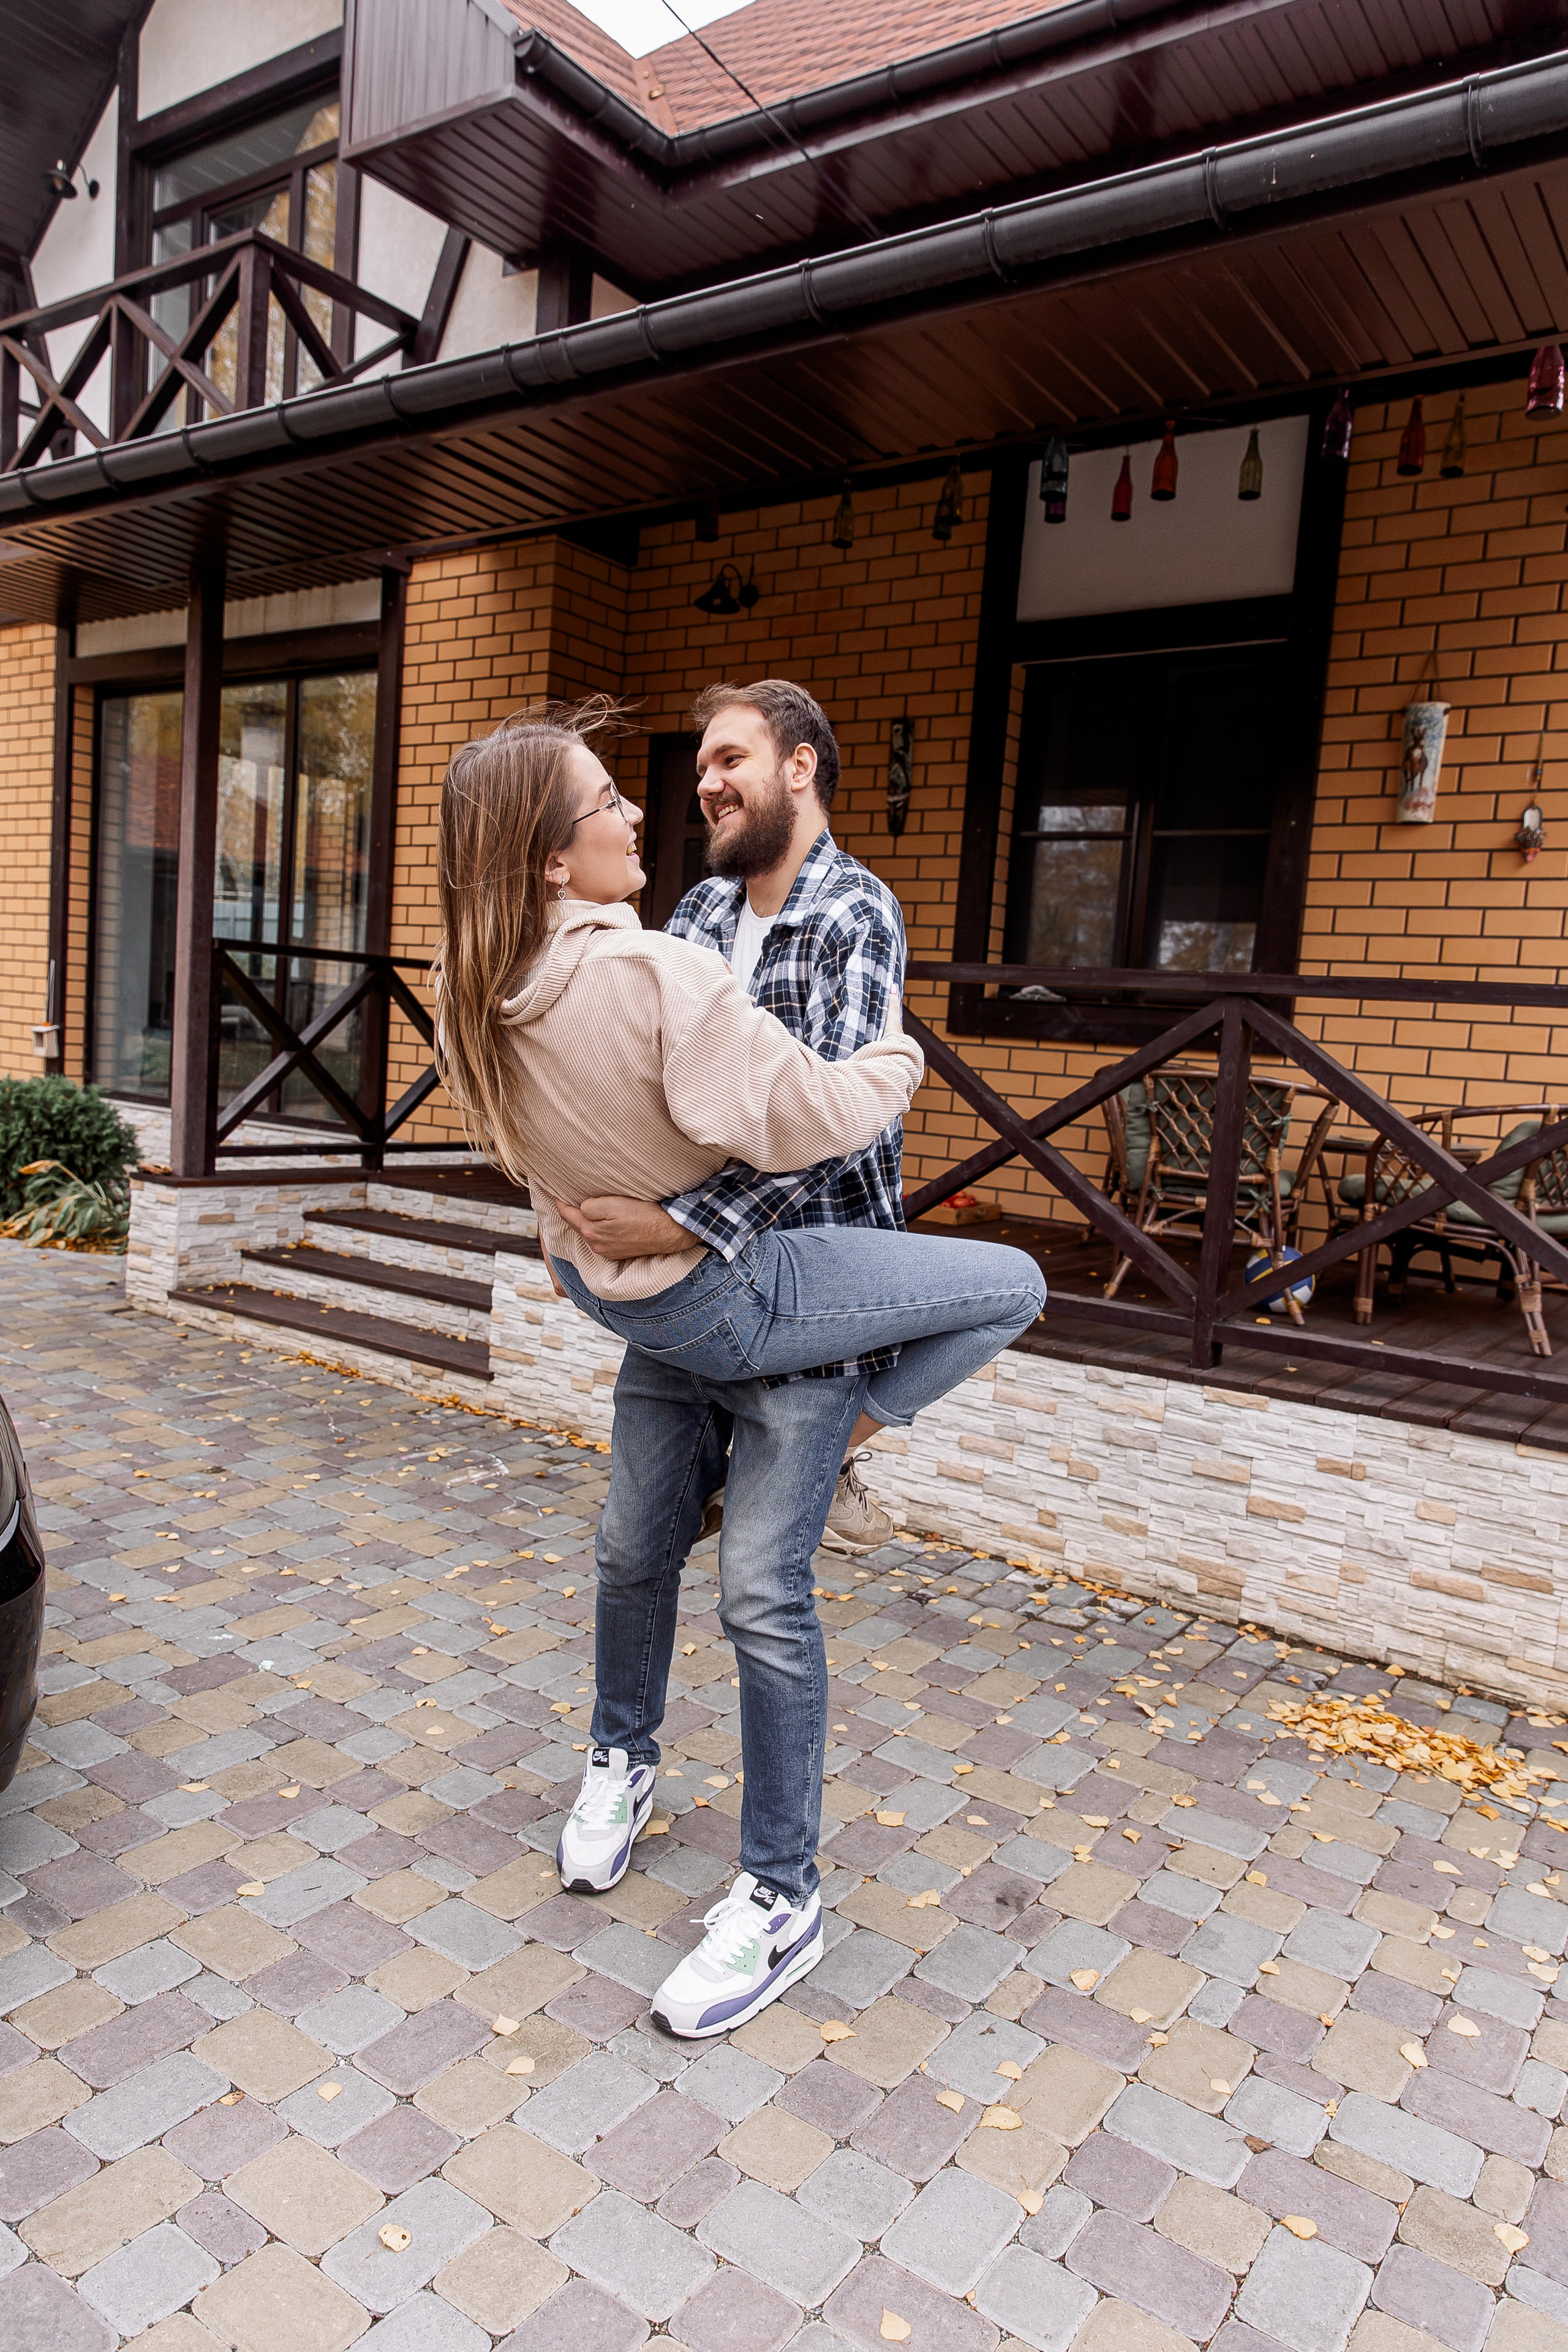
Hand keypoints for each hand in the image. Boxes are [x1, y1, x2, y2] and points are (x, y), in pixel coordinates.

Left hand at [555, 1195, 691, 1259]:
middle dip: (571, 1210)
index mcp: (591, 1231)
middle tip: (564, 1194)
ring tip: (586, 1205)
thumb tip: (581, 1207)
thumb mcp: (613, 1204)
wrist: (671, 1232)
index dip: (557, 1200)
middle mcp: (596, 1245)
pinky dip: (599, 1227)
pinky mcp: (619, 1252)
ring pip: (590, 1230)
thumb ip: (590, 1206)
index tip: (550, 1189)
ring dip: (587, 1219)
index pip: (566, 1213)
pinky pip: (602, 1237)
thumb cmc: (645, 1215)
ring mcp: (608, 1251)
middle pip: (577, 1223)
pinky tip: (606, 1219)